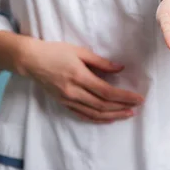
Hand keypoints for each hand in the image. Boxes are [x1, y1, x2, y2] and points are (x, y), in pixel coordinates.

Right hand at [14, 38, 144, 122]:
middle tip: (136, 108)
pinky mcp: (63, 103)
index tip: (138, 98)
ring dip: (113, 115)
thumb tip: (120, 68)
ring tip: (127, 115)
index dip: (124, 97)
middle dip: (122, 108)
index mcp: (79, 76)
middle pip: (103, 105)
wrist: (30, 60)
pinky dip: (97, 119)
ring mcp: (68, 100)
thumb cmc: (55, 51)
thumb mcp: (79, 51)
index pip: (107, 92)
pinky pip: (83, 115)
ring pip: (94, 113)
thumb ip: (100, 62)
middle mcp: (74, 92)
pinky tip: (108, 119)